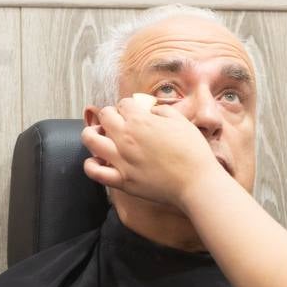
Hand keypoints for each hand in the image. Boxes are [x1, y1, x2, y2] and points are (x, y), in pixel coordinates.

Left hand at [81, 96, 218, 208]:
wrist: (196, 182)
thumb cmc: (193, 151)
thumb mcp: (181, 121)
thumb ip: (162, 111)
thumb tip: (150, 111)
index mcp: (140, 120)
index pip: (123, 104)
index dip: (129, 106)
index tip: (135, 112)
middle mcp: (125, 137)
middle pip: (104, 116)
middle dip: (110, 115)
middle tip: (117, 122)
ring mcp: (120, 159)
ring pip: (90, 140)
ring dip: (92, 134)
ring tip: (100, 136)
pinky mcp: (121, 180)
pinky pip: (94, 171)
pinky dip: (91, 164)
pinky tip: (97, 161)